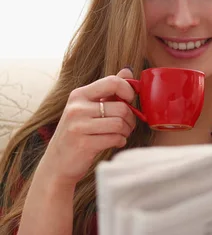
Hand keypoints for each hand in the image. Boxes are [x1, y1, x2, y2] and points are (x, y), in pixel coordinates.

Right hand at [38, 68, 137, 185]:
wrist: (57, 164)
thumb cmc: (78, 132)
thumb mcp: (88, 107)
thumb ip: (108, 90)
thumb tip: (127, 71)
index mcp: (79, 95)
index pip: (113, 82)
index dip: (128, 91)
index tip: (130, 100)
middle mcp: (76, 108)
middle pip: (121, 107)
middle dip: (130, 118)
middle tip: (126, 125)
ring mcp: (78, 126)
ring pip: (120, 123)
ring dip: (126, 131)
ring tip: (120, 134)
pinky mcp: (83, 144)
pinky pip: (115, 138)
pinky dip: (120, 141)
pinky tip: (114, 142)